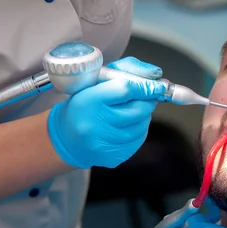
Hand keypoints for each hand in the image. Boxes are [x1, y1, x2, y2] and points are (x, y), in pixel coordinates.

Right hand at [48, 57, 165, 168]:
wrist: (67, 138)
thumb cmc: (84, 105)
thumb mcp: (96, 81)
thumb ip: (125, 70)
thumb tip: (156, 74)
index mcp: (88, 100)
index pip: (126, 89)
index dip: (146, 86)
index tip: (159, 85)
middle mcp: (94, 124)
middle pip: (138, 109)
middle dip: (147, 101)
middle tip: (145, 97)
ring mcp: (104, 144)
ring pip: (142, 124)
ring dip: (143, 116)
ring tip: (130, 111)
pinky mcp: (113, 157)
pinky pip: (139, 139)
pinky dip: (139, 129)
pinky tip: (128, 125)